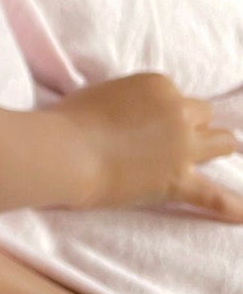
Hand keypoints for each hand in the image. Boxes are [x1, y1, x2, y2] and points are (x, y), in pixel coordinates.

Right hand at [56, 73, 242, 218]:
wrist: (68, 152)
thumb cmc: (72, 120)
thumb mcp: (105, 93)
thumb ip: (131, 103)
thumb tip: (133, 118)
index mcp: (160, 87)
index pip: (175, 97)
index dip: (164, 111)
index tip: (148, 122)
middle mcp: (179, 113)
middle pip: (202, 116)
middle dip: (194, 125)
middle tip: (178, 137)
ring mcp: (184, 148)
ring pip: (222, 142)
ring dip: (219, 146)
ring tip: (218, 153)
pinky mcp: (180, 181)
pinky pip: (215, 196)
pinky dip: (233, 207)